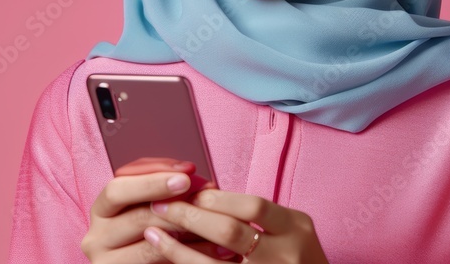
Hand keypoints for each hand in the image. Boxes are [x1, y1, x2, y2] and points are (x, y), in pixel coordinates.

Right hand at [81, 158, 236, 262]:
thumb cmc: (145, 233)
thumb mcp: (145, 207)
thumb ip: (159, 191)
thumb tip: (191, 174)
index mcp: (101, 211)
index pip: (117, 189)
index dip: (151, 180)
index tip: (185, 174)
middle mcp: (96, 237)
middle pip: (136, 216)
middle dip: (176, 204)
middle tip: (207, 196)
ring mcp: (107, 263)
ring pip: (150, 246)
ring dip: (188, 231)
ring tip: (217, 222)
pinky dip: (190, 255)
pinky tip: (213, 247)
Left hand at [143, 188, 329, 262]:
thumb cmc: (296, 259)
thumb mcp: (290, 231)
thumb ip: (256, 216)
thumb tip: (202, 195)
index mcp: (297, 228)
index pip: (252, 206)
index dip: (215, 198)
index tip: (187, 192)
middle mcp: (287, 255)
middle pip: (230, 232)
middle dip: (190, 216)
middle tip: (160, 205)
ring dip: (178, 248)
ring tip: (152, 233)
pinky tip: (168, 258)